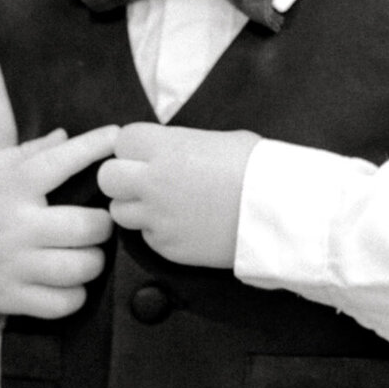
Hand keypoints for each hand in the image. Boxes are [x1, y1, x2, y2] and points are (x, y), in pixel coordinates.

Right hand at [0, 127, 118, 316]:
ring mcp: (14, 265)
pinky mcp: (12, 297)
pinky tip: (69, 280)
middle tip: (101, 220)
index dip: (96, 147)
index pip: (63, 161)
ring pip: (82, 268)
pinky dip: (75, 293)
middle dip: (104, 223)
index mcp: (11, 187)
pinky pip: (64, 302)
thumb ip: (32, 153)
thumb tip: (69, 136)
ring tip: (86, 251)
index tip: (117, 138)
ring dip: (94, 259)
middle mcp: (16, 226)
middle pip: (87, 227)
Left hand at [97, 123, 258, 267]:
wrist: (280, 213)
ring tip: (165, 205)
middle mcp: (153, 182)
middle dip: (122, 178)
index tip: (149, 154)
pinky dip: (158, 232)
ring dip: (136, 208)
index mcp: (164, 148)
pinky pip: (147, 238)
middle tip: (145, 181)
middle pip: (107, 178)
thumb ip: (180, 145)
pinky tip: (184, 225)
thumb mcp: (218, 140)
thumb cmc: (257, 168)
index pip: (121, 142)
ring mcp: (158, 218)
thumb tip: (167, 151)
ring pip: (120, 212)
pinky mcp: (168, 247)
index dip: (135, 148)